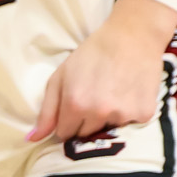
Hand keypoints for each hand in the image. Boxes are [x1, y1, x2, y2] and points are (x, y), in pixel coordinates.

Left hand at [28, 0, 176, 142]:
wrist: (132, 36)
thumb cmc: (91, 54)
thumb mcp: (60, 77)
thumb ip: (47, 111)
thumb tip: (33, 139)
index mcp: (75, 105)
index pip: (65, 135)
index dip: (67, 123)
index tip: (74, 110)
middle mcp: (99, 113)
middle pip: (86, 135)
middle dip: (86, 123)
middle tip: (94, 98)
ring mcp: (123, 115)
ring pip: (109, 131)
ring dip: (108, 119)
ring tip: (112, 94)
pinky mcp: (144, 113)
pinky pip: (131, 125)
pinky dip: (129, 114)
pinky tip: (128, 94)